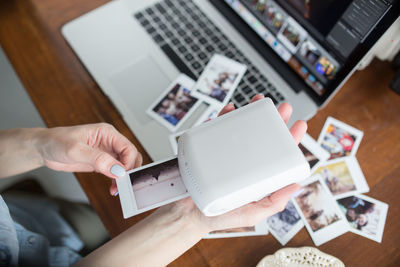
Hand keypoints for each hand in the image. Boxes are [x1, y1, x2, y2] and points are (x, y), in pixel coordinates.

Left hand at [35, 123, 141, 194]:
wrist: (43, 149)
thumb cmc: (56, 142)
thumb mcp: (76, 151)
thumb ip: (98, 159)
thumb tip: (117, 170)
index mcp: (107, 133)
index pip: (128, 147)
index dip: (129, 162)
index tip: (123, 176)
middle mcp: (110, 142)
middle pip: (131, 156)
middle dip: (129, 171)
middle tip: (122, 184)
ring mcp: (106, 152)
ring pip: (125, 165)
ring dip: (124, 177)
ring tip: (117, 189)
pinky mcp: (101, 162)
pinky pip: (116, 171)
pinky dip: (117, 180)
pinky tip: (113, 188)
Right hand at [166, 94, 305, 231]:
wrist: (189, 215)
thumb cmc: (221, 217)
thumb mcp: (253, 214)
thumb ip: (273, 203)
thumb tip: (296, 185)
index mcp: (257, 176)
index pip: (278, 155)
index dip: (289, 139)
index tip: (299, 125)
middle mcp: (245, 162)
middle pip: (263, 136)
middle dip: (274, 120)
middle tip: (283, 108)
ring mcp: (227, 154)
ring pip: (242, 128)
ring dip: (251, 112)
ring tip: (259, 102)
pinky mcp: (210, 149)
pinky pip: (217, 129)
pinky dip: (224, 116)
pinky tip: (230, 109)